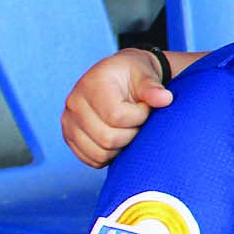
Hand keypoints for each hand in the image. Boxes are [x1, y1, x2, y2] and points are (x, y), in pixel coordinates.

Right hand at [61, 48, 173, 167]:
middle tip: (138, 121)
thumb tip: (165, 99)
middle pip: (107, 138)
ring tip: (128, 128)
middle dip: (132, 134)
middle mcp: (74, 103)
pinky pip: (92, 159)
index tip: (145, 107)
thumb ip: (153, 88)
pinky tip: (119, 138)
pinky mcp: (69, 136)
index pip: (115, 116)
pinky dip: (110, 156)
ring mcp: (68, 121)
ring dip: (122, 146)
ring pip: (100, 153)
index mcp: (92, 84)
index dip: (138, 117)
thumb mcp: (146, 74)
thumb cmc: (134, 76)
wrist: (119, 78)